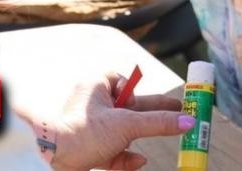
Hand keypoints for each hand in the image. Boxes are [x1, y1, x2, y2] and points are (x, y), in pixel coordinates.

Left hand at [51, 72, 188, 170]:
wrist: (53, 159)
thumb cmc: (86, 133)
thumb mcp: (128, 124)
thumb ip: (159, 123)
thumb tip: (188, 121)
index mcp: (94, 87)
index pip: (118, 80)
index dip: (131, 89)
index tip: (138, 100)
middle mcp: (90, 106)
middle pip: (126, 109)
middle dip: (147, 117)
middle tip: (176, 114)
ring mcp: (88, 130)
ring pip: (118, 132)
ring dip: (134, 139)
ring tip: (150, 146)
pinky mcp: (87, 150)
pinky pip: (110, 151)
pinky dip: (125, 157)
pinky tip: (139, 160)